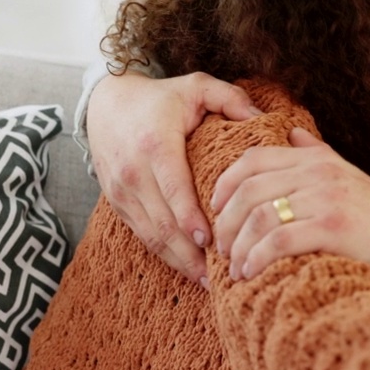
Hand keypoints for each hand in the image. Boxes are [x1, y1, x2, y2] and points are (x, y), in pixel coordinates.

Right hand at [87, 70, 259, 284]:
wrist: (106, 105)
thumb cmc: (161, 98)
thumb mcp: (197, 86)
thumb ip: (231, 98)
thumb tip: (264, 119)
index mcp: (155, 145)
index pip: (173, 189)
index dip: (190, 218)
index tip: (212, 241)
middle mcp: (133, 173)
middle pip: (163, 223)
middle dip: (192, 254)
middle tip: (222, 275)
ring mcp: (122, 193)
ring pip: (151, 237)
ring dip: (180, 262)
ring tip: (210, 283)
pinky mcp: (118, 205)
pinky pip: (143, 236)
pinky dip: (166, 255)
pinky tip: (191, 269)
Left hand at [210, 128, 369, 287]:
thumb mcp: (348, 176)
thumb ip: (316, 153)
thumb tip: (290, 133)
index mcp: (318, 158)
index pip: (253, 159)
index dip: (224, 184)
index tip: (215, 210)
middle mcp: (319, 172)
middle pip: (249, 189)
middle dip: (225, 221)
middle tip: (220, 248)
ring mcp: (326, 198)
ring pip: (259, 216)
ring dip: (238, 246)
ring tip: (234, 267)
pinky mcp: (333, 227)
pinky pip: (278, 240)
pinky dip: (256, 258)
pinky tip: (250, 273)